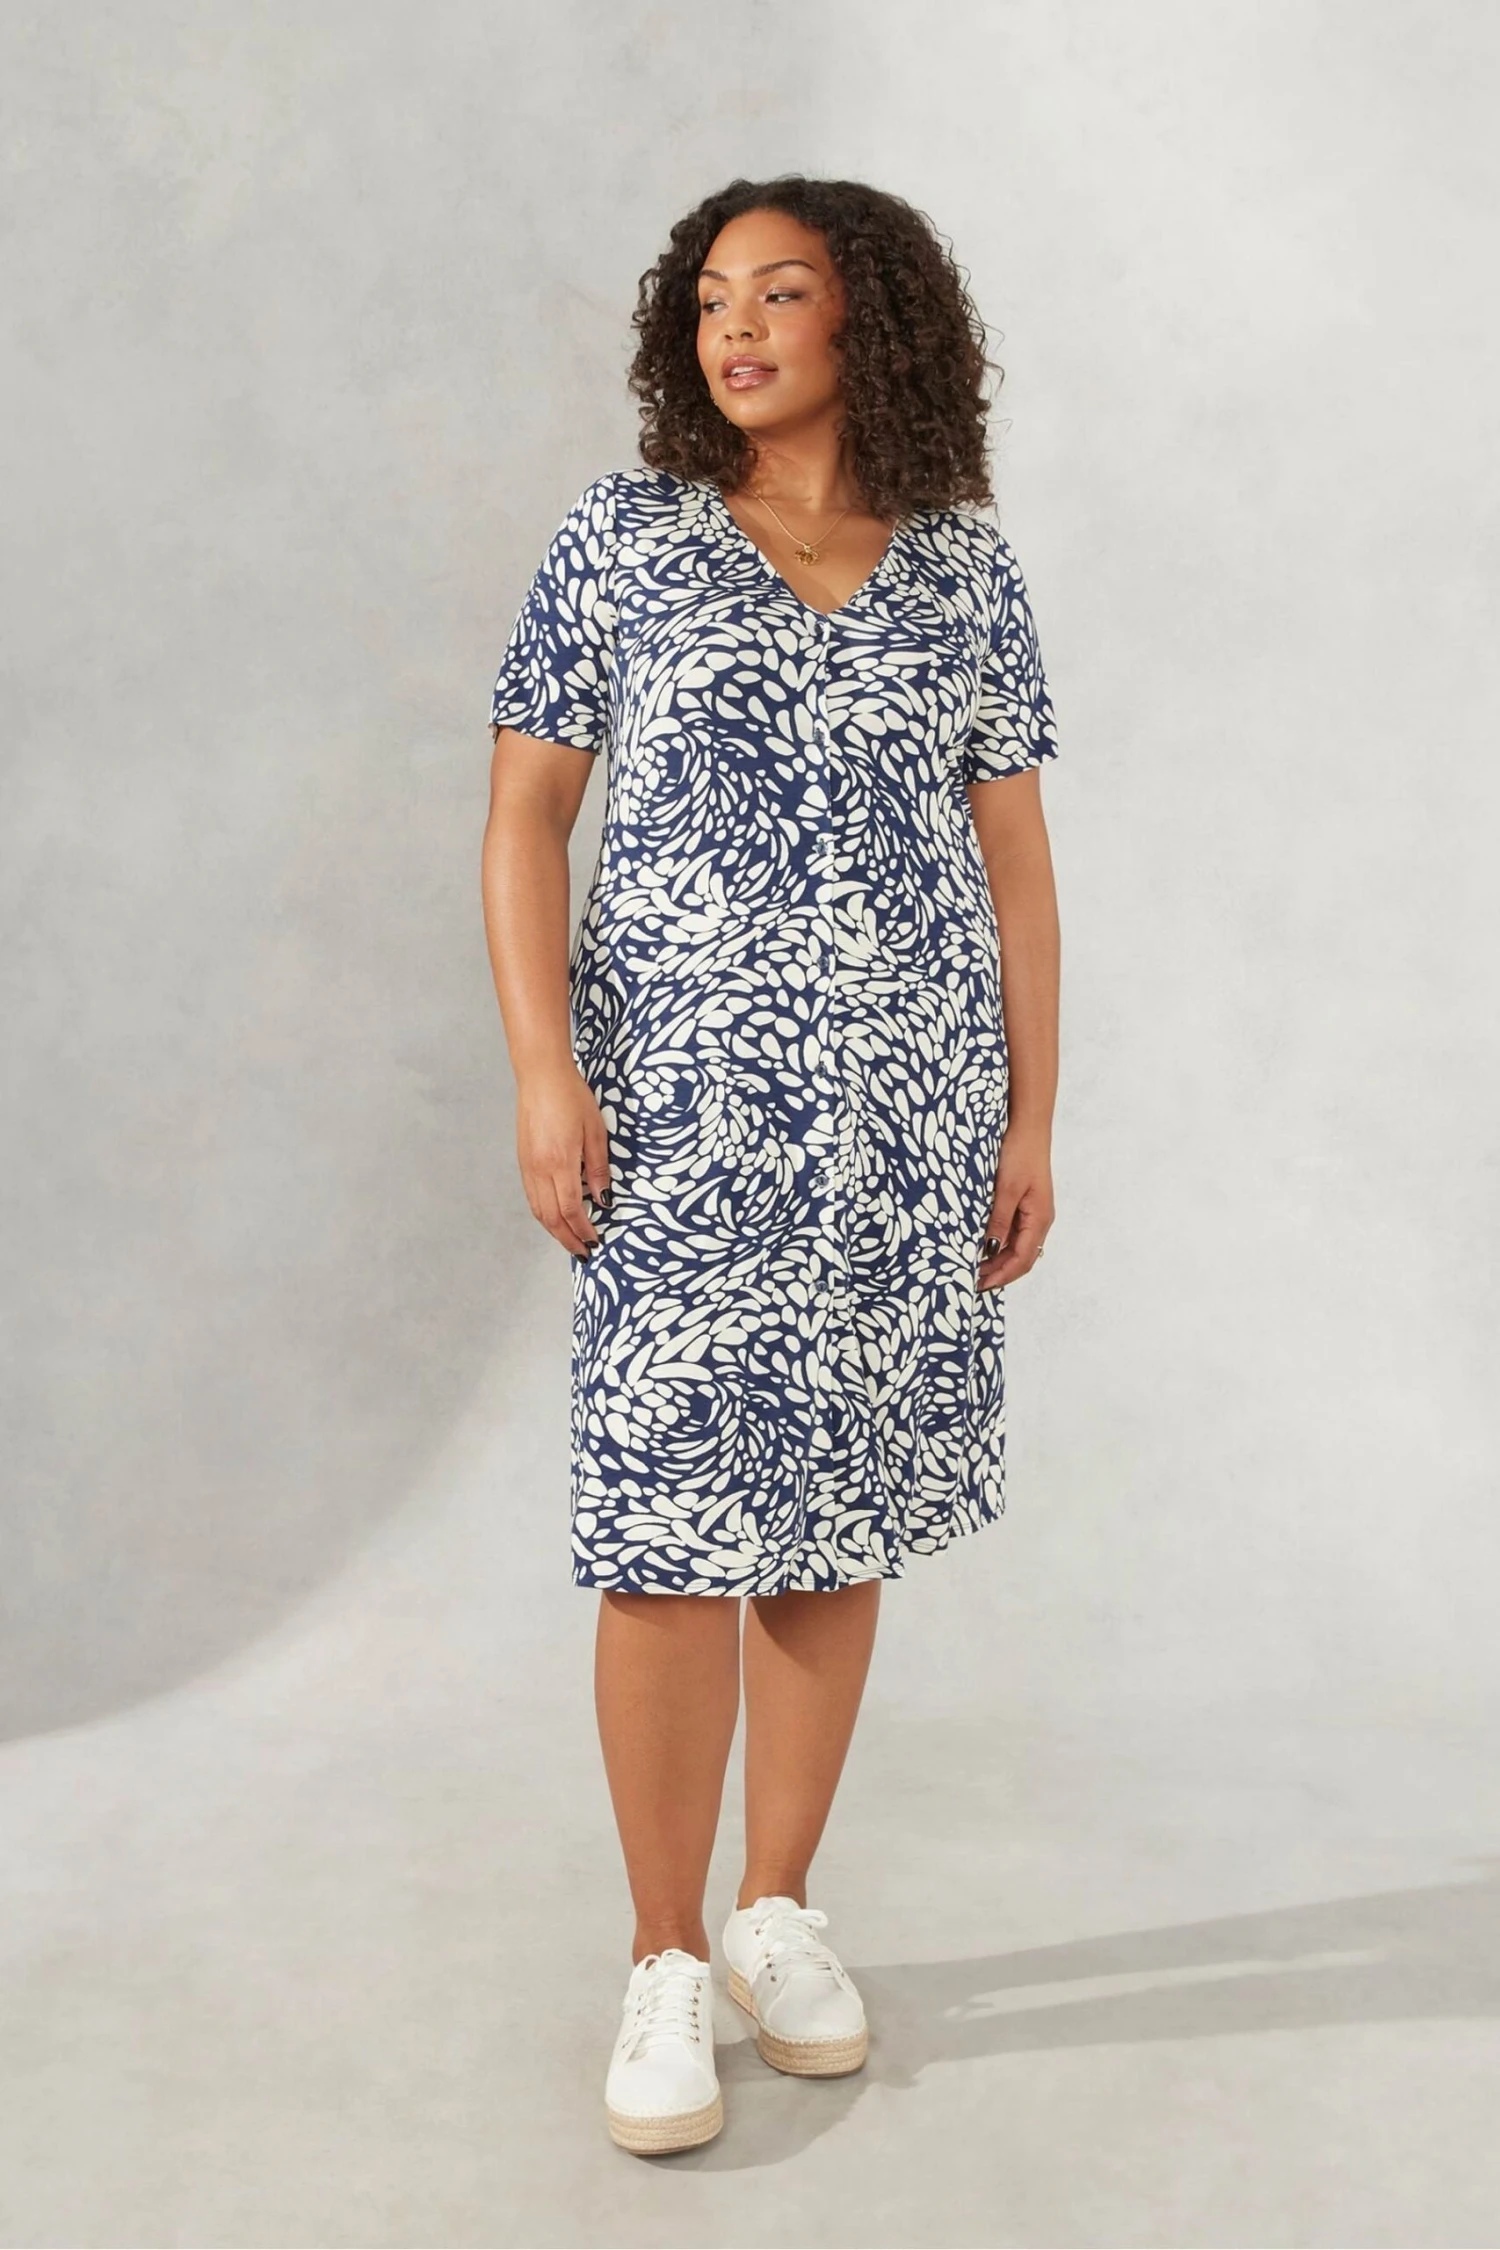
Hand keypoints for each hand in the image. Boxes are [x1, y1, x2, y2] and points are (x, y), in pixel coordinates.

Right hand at [516, 1058, 611, 1259]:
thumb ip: (599, 1168)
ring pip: (538, 1210)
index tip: (595, 1241)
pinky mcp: (523, 1160)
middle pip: (551, 1217)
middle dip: (567, 1238)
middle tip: (582, 1252)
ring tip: (570, 1239)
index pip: (572, 1210)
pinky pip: (532, 1196)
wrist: (541, 1076)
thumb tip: (603, 1198)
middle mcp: (540, 1170)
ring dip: (554, 1229)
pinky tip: (555, 1215)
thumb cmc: (571, 1097)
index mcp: (560, 1163)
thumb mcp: (596, 1131)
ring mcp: (528, 1166)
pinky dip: (544, 1213)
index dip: (583, 1230)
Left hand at [978, 1123, 1053, 1291]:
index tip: (979, 1284)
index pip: (1022, 1260)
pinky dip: (999, 1244)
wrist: (1028, 1128)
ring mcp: (1033, 1213)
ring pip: (1018, 1247)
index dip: (1001, 1275)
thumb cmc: (1020, 1154)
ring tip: (975, 1268)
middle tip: (973, 1282)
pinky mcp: (1025, 1204)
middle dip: (999, 1273)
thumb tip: (990, 1249)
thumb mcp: (1006, 1189)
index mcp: (1039, 1219)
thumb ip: (999, 1221)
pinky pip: (1014, 1233)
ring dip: (998, 1260)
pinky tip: (983, 1245)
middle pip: (1022, 1258)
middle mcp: (1040, 1220)